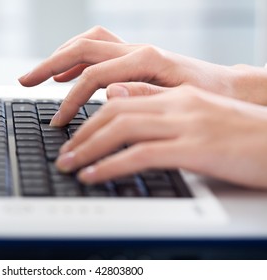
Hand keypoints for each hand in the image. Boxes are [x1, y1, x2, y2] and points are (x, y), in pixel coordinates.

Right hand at [19, 26, 266, 125]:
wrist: (227, 87)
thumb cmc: (208, 98)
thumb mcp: (180, 103)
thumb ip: (144, 96)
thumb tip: (107, 94)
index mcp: (146, 60)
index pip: (92, 77)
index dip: (70, 100)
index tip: (58, 123)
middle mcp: (137, 50)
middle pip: (82, 50)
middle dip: (49, 65)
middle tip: (25, 81)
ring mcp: (134, 52)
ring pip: (88, 44)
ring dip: (60, 56)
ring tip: (41, 75)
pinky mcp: (133, 58)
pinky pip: (99, 52)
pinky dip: (78, 60)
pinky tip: (67, 75)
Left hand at [55, 86, 266, 188]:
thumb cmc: (242, 134)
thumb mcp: (196, 114)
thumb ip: (156, 104)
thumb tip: (115, 95)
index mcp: (176, 96)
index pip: (119, 99)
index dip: (89, 118)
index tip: (72, 135)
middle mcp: (177, 104)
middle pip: (113, 112)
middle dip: (81, 134)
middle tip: (63, 154)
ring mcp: (186, 124)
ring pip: (121, 129)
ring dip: (88, 149)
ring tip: (69, 165)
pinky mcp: (195, 148)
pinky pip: (141, 154)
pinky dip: (112, 165)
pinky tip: (94, 175)